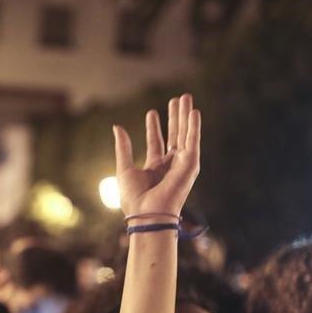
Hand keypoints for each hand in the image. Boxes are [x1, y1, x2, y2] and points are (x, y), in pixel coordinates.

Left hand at [112, 93, 200, 217]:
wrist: (146, 214)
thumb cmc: (134, 198)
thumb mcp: (124, 168)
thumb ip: (123, 147)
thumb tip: (117, 127)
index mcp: (155, 168)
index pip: (156, 142)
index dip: (154, 127)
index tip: (152, 112)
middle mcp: (170, 166)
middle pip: (175, 135)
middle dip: (176, 117)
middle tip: (178, 98)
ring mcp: (181, 165)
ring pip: (185, 135)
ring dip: (186, 116)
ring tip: (185, 97)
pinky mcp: (190, 166)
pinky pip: (193, 142)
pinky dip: (194, 127)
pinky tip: (194, 112)